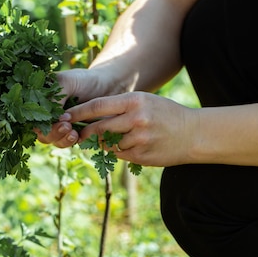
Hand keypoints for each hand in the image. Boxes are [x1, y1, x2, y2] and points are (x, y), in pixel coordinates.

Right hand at [36, 67, 133, 147]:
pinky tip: (77, 136)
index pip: (32, 118)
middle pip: (41, 133)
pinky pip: (67, 143)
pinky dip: (71, 142)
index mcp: (40, 102)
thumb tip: (51, 118)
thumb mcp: (66, 82)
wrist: (107, 84)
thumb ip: (55, 97)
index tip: (55, 120)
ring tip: (73, 133)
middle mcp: (47, 116)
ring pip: (53, 140)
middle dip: (52, 133)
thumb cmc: (84, 80)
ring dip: (61, 140)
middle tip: (66, 126)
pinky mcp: (73, 134)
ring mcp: (60, 126)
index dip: (41, 123)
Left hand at [66, 92, 197, 166]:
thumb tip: (90, 115)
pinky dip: (117, 152)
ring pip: (107, 144)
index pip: (97, 106)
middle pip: (98, 128)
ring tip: (104, 141)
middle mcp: (136, 119)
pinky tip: (125, 147)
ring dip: (101, 144)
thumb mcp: (145, 101)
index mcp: (135, 101)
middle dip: (84, 133)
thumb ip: (120, 107)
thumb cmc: (165, 114)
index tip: (63, 116)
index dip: (77, 112)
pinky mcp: (141, 155)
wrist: (193, 134)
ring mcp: (139, 139)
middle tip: (75, 134)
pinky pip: (119, 155)